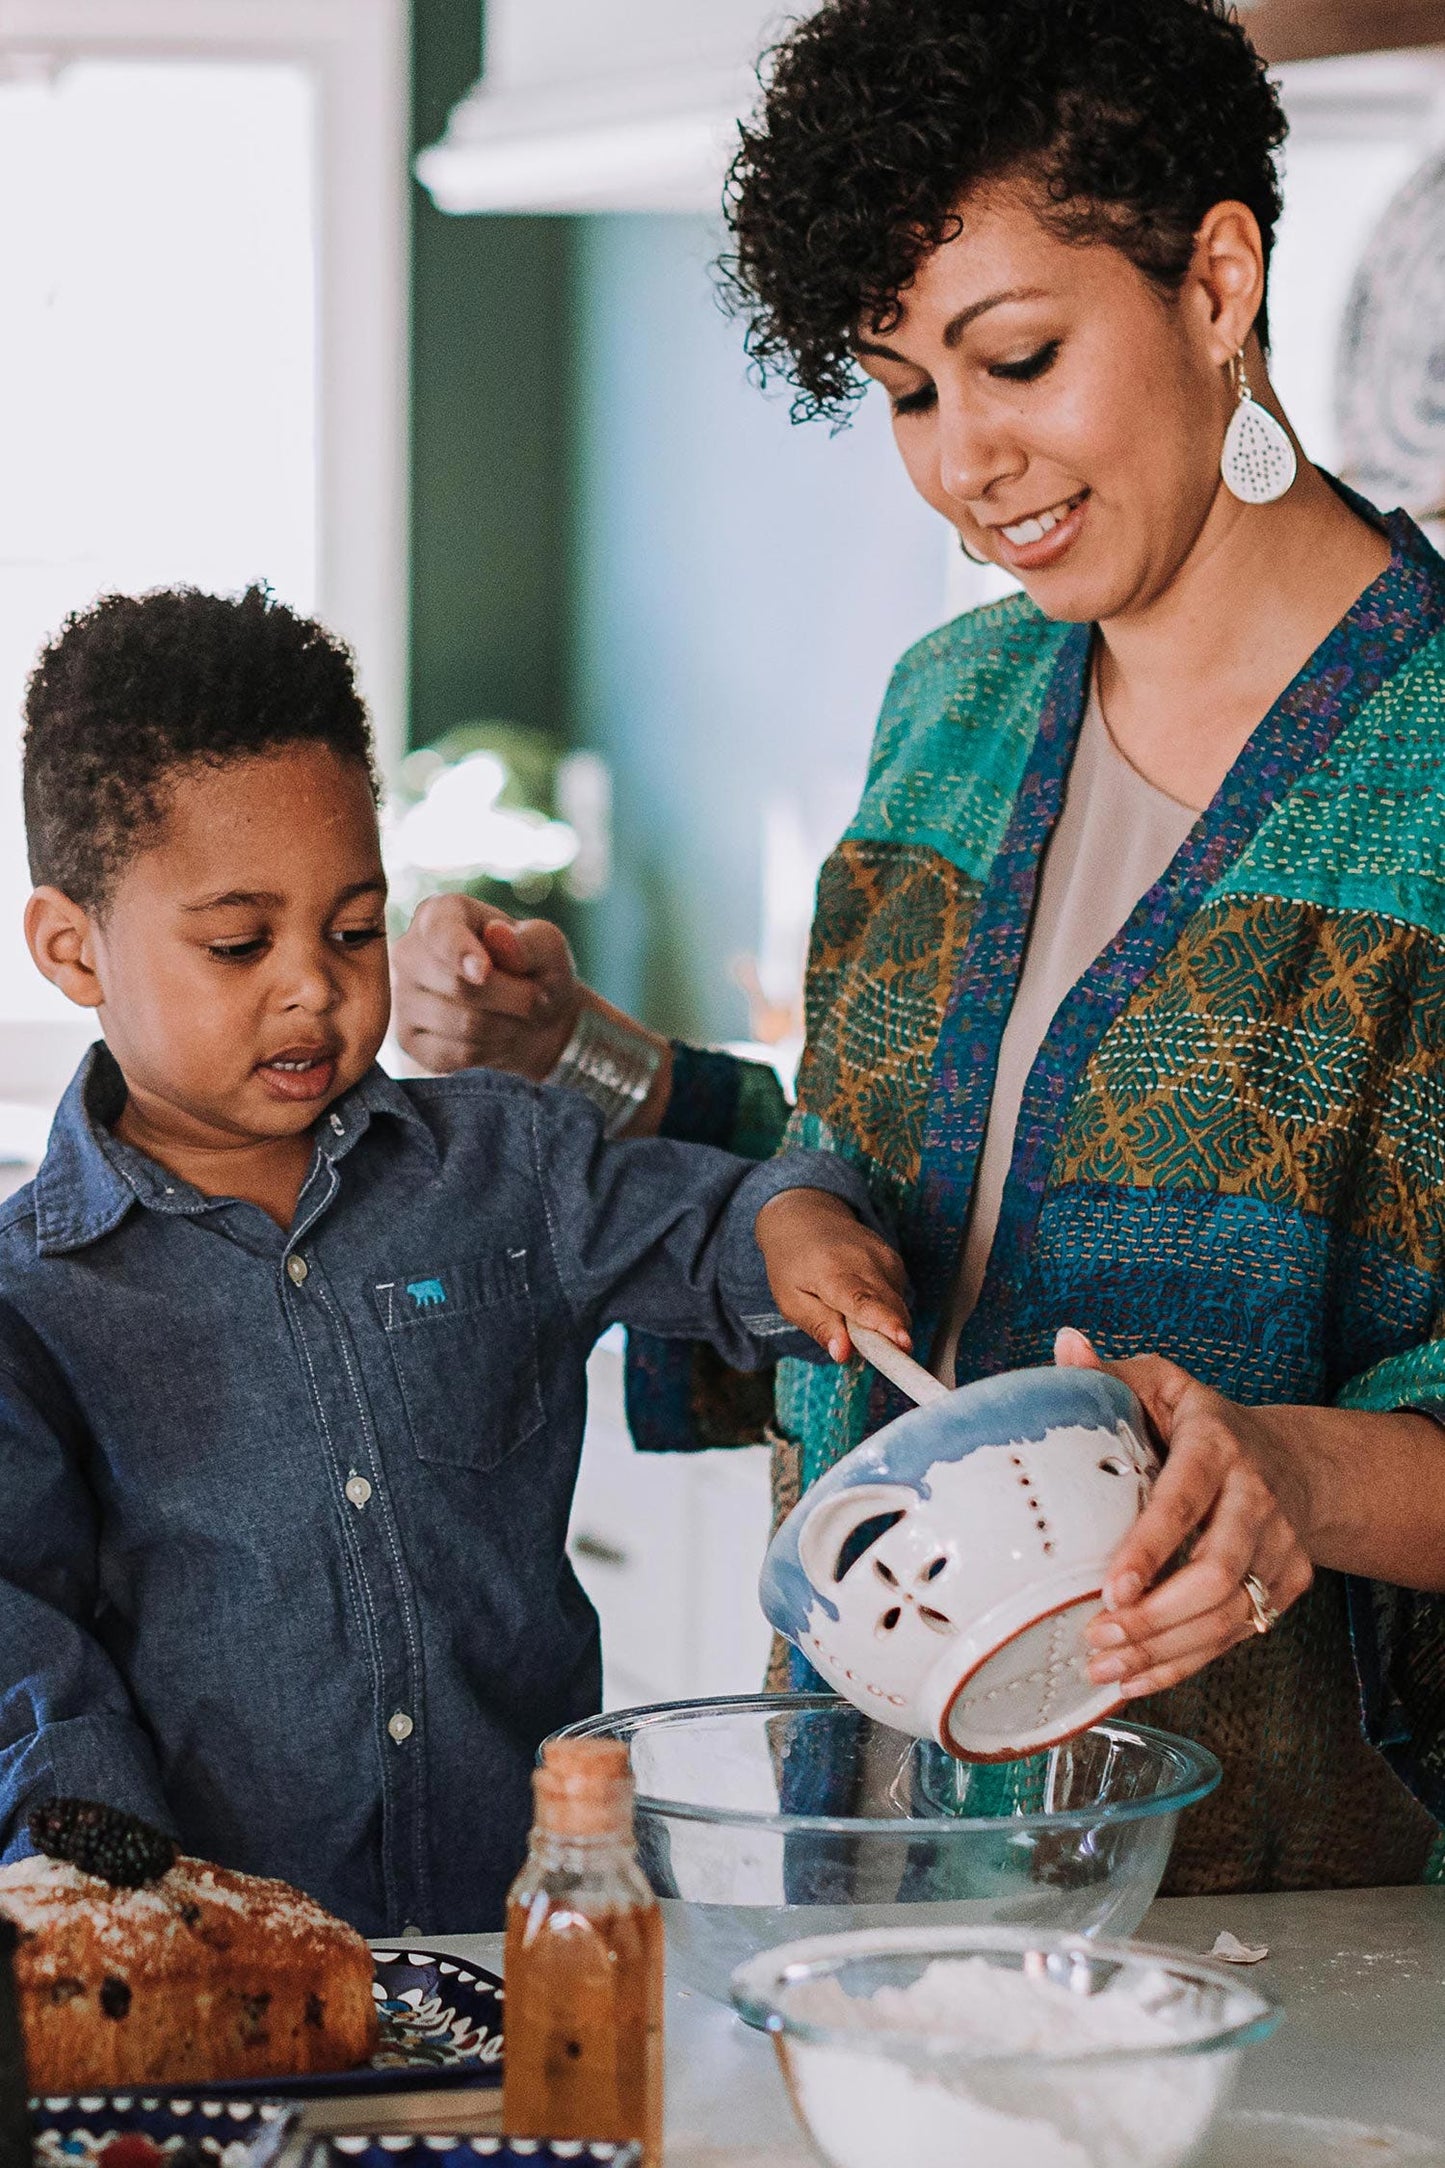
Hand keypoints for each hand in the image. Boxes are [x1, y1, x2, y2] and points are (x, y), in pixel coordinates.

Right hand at [392, 893, 581, 1079]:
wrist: (529, 1018)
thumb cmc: (534, 970)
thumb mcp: (548, 947)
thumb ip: (529, 940)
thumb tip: (497, 935)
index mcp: (439, 914)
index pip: (439, 932)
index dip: (461, 953)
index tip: (484, 972)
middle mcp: (410, 952)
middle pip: (458, 985)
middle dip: (513, 998)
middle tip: (537, 998)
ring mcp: (403, 998)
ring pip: (461, 1024)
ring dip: (507, 1026)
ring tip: (519, 1017)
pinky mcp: (409, 1040)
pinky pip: (455, 1054)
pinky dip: (491, 1051)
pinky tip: (497, 1037)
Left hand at [756, 1189, 911, 1362]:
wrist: (804, 1219)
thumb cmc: (792, 1264)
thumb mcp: (791, 1301)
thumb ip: (820, 1327)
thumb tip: (843, 1354)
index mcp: (831, 1272)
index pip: (863, 1301)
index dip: (884, 1324)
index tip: (902, 1342)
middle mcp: (863, 1260)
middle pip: (890, 1309)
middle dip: (887, 1338)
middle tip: (859, 1344)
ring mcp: (883, 1256)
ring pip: (897, 1307)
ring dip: (880, 1322)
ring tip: (848, 1311)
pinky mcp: (894, 1259)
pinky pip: (898, 1297)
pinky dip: (883, 1307)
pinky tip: (860, 1296)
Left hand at [1054, 1328, 1313, 1698]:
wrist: (1292, 1459)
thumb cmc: (1202, 1423)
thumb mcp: (1159, 1384)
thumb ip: (1108, 1374)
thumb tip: (1066, 1344)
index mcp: (1216, 1443)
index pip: (1184, 1500)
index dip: (1150, 1547)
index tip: (1111, 1586)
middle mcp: (1257, 1496)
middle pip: (1217, 1572)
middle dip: (1156, 1615)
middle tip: (1098, 1635)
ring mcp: (1278, 1545)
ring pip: (1229, 1615)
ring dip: (1166, 1649)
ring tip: (1106, 1665)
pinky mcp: (1287, 1584)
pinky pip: (1236, 1636)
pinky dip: (1186, 1664)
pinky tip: (1137, 1676)